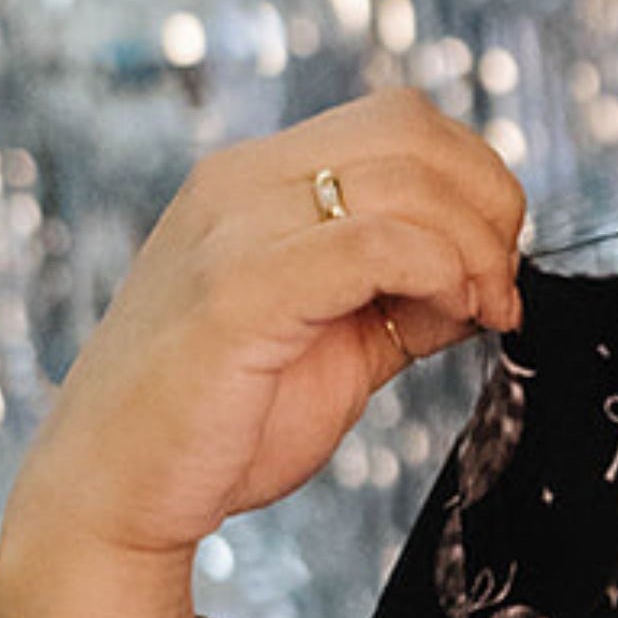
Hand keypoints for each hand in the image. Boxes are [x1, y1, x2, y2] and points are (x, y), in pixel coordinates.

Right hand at [0, 87, 532, 581]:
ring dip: (474, 247)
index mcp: (258, 182)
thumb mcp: (336, 346)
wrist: (115, 496)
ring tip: (484, 314)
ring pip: (401, 181)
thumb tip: (484, 279)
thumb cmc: (217, 427)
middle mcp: (240, 184)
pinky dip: (437, 270)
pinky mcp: (235, 293)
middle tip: (502, 292)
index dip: (476, 181)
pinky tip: (454, 316)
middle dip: (489, 207)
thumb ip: (400, 302)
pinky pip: (367, 244)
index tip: (499, 269)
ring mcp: (232, 231)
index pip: (399, 121)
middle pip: (410, 131)